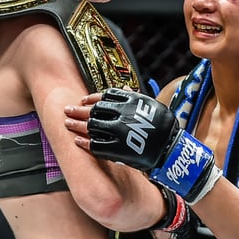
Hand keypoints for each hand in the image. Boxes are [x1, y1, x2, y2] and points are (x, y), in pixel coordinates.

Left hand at [66, 88, 220, 203]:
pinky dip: (85, 142)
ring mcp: (119, 131)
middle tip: (67, 110)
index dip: (92, 98)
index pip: (105, 96)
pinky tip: (77, 141)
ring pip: (91, 126)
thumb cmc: (163, 127)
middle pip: (94, 110)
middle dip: (79, 110)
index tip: (83, 100)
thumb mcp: (151, 107)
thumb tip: (126, 89)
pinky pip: (96, 145)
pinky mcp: (117, 149)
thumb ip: (136, 99)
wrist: (171, 149)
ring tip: (67, 124)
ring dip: (77, 124)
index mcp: (131, 101)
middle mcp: (123, 114)